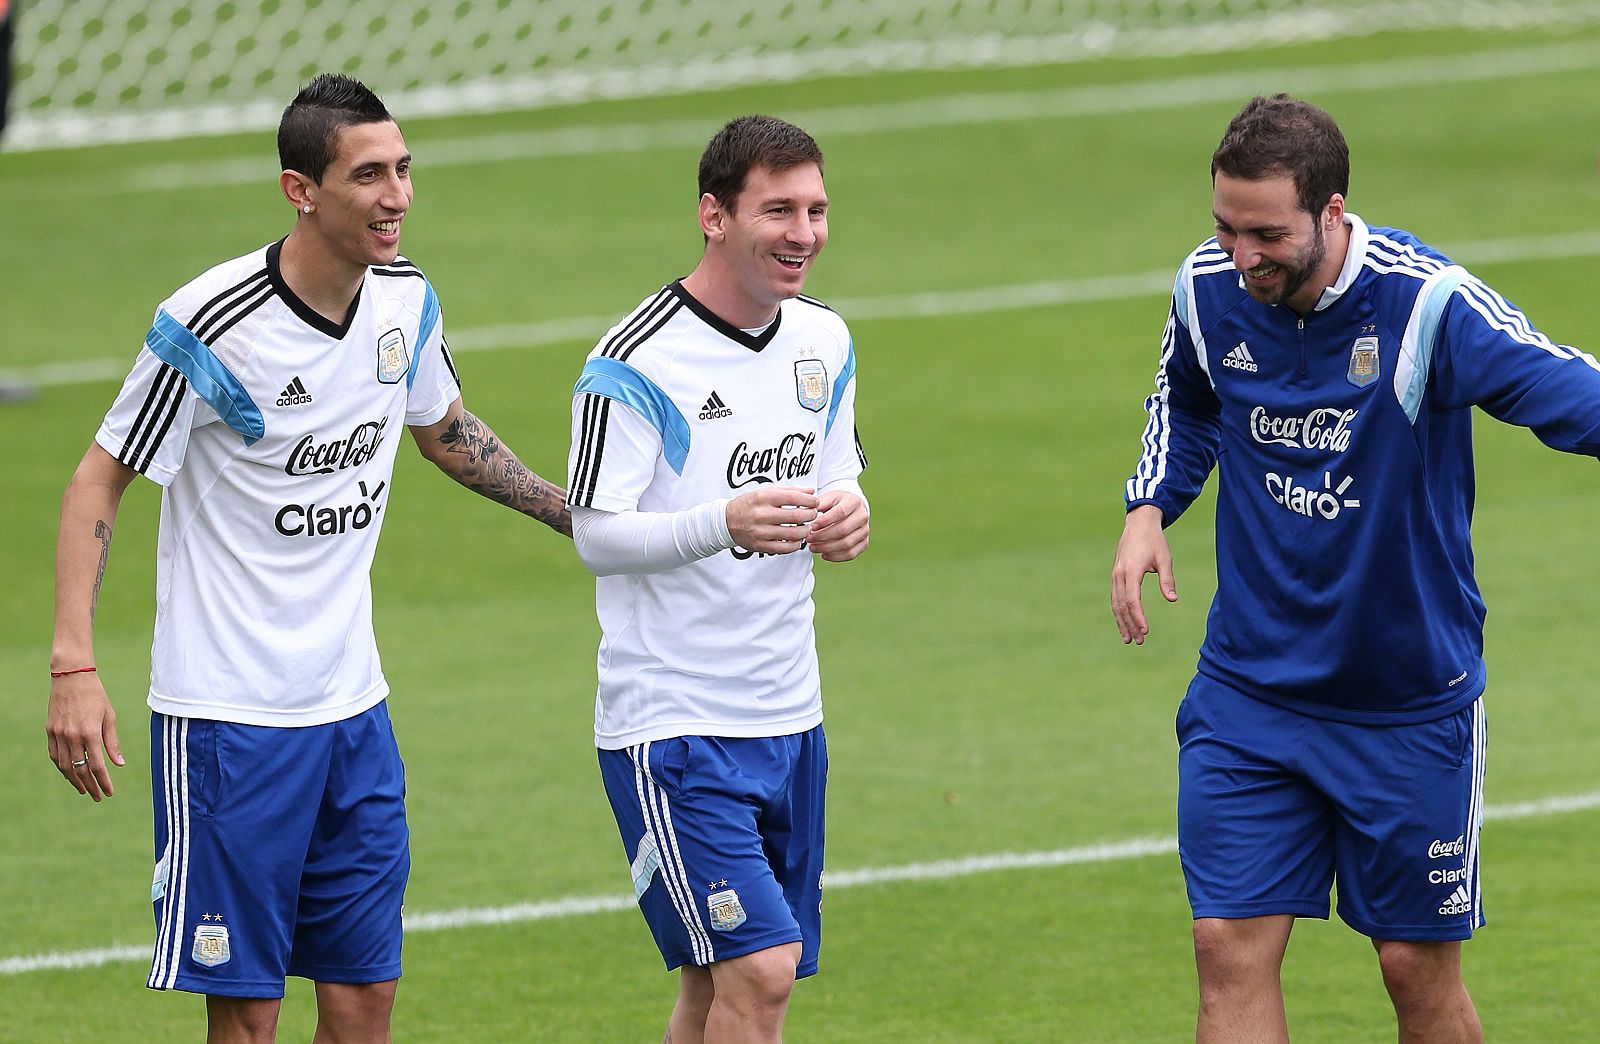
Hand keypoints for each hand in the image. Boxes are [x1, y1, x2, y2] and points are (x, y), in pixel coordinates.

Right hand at [46, 671, 124, 800]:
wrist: (71, 677)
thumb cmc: (96, 695)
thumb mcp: (109, 716)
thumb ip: (112, 742)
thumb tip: (119, 763)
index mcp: (90, 732)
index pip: (96, 766)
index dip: (103, 781)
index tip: (109, 792)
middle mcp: (72, 736)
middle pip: (80, 770)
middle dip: (89, 786)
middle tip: (97, 797)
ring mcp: (58, 734)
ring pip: (65, 766)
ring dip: (74, 780)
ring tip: (84, 789)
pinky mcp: (50, 731)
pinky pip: (55, 755)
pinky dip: (62, 767)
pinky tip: (70, 773)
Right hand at [726, 486, 818, 554]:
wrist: (726, 521)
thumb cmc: (749, 504)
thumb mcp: (766, 492)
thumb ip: (789, 491)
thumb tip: (811, 491)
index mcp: (763, 497)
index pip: (793, 497)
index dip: (809, 500)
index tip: (815, 502)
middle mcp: (761, 514)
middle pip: (795, 516)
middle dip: (810, 515)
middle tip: (814, 514)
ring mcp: (760, 531)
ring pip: (792, 533)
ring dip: (805, 530)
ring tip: (808, 527)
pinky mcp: (760, 545)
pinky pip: (784, 548)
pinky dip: (796, 544)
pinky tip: (798, 539)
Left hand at [807, 490, 868, 561]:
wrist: (851, 509)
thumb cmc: (835, 503)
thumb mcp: (827, 498)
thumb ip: (818, 503)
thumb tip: (808, 513)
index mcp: (854, 501)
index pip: (840, 513)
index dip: (825, 521)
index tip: (811, 526)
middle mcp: (862, 516)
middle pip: (843, 530)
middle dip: (823, 537)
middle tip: (809, 539)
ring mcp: (865, 530)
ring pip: (847, 544)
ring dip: (827, 548)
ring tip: (813, 547)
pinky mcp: (864, 543)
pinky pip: (851, 554)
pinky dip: (836, 557)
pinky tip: (823, 554)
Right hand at [1111, 504, 1176, 645]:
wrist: (1138, 524)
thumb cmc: (1154, 541)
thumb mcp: (1164, 558)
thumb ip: (1167, 579)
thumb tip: (1172, 599)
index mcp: (1131, 571)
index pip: (1132, 600)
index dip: (1138, 617)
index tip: (1145, 631)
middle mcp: (1119, 575)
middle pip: (1121, 606)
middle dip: (1129, 625)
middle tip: (1139, 642)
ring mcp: (1115, 575)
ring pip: (1116, 604)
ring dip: (1122, 622)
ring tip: (1129, 639)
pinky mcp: (1116, 576)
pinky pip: (1115, 598)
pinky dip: (1119, 612)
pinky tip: (1124, 623)